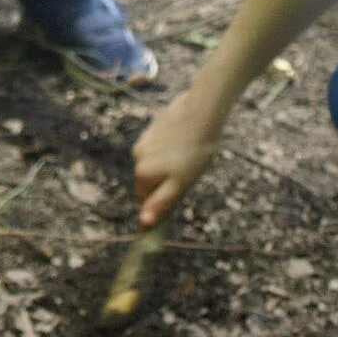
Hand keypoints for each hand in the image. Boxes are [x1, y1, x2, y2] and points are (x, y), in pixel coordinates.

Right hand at [132, 91, 224, 228]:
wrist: (200, 114)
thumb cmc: (195, 153)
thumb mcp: (180, 184)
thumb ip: (160, 203)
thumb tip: (143, 222)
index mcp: (142, 173)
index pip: (146, 200)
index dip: (161, 202)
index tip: (177, 196)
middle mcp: (138, 158)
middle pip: (149, 181)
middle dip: (164, 183)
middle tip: (187, 176)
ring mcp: (144, 142)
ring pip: (154, 164)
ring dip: (167, 166)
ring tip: (188, 157)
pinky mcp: (152, 129)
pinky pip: (157, 148)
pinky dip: (168, 150)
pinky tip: (184, 143)